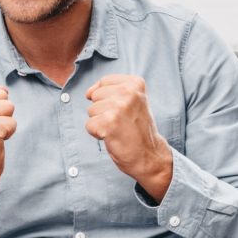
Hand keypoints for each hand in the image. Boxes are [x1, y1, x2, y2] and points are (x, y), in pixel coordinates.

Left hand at [85, 75, 173, 199]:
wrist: (149, 154)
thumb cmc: (137, 128)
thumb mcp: (133, 100)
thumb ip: (112, 89)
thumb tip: (88, 93)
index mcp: (135, 83)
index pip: (104, 82)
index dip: (107, 98)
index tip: (123, 109)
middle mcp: (128, 92)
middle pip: (95, 96)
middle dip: (103, 110)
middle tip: (122, 121)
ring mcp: (119, 107)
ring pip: (91, 111)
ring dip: (100, 122)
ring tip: (119, 129)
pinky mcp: (109, 123)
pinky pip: (89, 125)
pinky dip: (97, 134)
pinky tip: (113, 137)